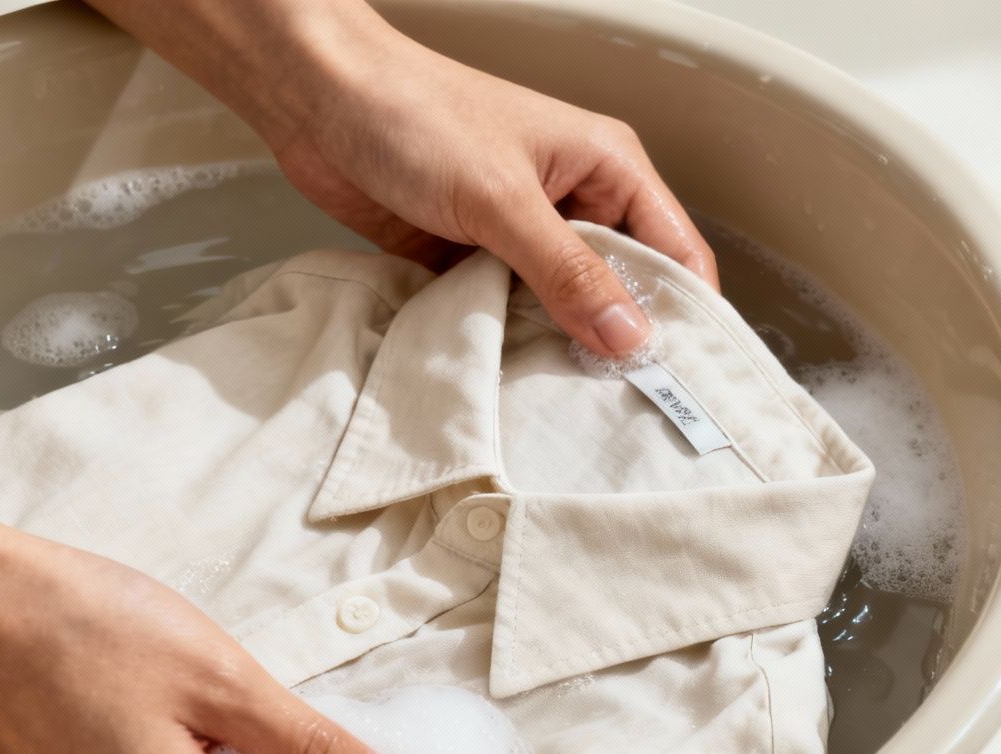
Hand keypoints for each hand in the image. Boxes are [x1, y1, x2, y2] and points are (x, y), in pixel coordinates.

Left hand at [84, 0, 717, 358]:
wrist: (315, 101)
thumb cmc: (412, 112)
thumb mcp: (503, 199)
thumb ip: (569, 272)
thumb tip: (630, 336)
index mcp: (607, 167)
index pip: (677, 251)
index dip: (685, 315)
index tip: (678, 379)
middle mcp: (575, 200)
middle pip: (625, 288)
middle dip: (620, 340)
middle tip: (621, 404)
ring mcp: (524, 232)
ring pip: (565, 308)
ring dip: (561, 347)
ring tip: (566, 400)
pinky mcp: (475, 257)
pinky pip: (511, 313)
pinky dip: (510, 342)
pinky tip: (511, 377)